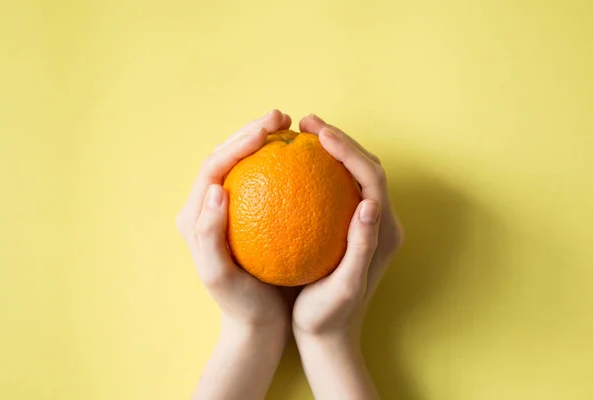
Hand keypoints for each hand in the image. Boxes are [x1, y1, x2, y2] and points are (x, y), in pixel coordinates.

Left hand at [176, 109, 293, 328]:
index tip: (268, 129)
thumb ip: (208, 235)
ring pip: (241, 164)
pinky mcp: (246, 216)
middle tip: (282, 116)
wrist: (255, 325)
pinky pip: (260, 180)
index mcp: (193, 216)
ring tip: (289, 127)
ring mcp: (226, 211)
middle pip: (224, 156)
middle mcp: (205, 208)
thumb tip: (214, 190)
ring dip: (261, 141)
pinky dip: (275, 163)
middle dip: (250, 131)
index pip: (212, 166)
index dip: (238, 142)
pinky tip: (299, 157)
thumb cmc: (240, 305)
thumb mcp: (221, 277)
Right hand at [292, 114, 403, 399]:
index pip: (373, 177)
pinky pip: (341, 188)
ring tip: (305, 134)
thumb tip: (369, 204)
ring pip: (356, 174)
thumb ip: (361, 246)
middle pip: (368, 167)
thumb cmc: (329, 317)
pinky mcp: (352, 229)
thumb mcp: (345, 286)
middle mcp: (381, 223)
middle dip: (342, 139)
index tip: (319, 133)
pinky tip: (299, 165)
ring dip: (335, 150)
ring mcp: (367, 224)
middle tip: (308, 123)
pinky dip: (325, 169)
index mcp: (383, 232)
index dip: (349, 150)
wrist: (329, 338)